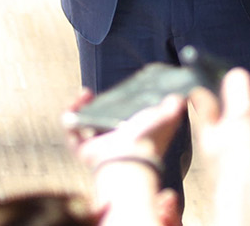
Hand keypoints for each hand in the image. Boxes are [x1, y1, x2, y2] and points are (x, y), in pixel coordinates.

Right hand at [67, 90, 182, 225]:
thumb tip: (180, 97)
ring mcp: (95, 146)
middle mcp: (110, 140)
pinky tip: (75, 104)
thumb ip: (172, 107)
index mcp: (128, 133)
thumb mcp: (165, 118)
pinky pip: (71, 133)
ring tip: (84, 94)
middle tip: (88, 94)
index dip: (110, 103)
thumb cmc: (150, 140)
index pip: (115, 116)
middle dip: (90, 104)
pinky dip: (70, 116)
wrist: (133, 158)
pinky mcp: (83, 150)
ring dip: (78, 108)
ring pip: (79, 125)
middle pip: (94, 120)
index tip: (110, 91)